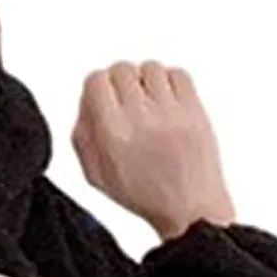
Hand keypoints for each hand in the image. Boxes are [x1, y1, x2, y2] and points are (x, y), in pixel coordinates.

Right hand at [72, 60, 237, 241]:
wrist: (189, 208)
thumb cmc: (144, 195)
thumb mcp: (97, 177)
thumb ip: (83, 138)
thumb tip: (85, 102)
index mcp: (112, 136)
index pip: (96, 82)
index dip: (96, 87)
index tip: (102, 96)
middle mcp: (139, 119)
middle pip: (122, 69)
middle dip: (120, 81)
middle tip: (125, 99)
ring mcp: (169, 112)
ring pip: (150, 67)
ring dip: (145, 79)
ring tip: (148, 101)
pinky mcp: (193, 109)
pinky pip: (178, 73)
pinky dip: (170, 80)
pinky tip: (166, 99)